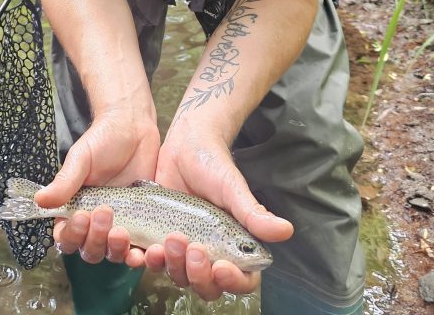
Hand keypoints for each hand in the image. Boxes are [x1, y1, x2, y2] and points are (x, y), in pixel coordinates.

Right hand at [35, 109, 159, 265]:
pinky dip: (142, 255)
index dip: (72, 235)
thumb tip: (39, 200)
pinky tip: (146, 248)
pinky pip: (140, 249)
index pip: (66, 237)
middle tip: (104, 213)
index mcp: (75, 208)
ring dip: (116, 250)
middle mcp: (95, 222)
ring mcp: (120, 224)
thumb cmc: (103, 140)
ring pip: (113, 254)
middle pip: (90, 251)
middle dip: (95, 239)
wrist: (134, 128)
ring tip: (122, 231)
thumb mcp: (81, 158)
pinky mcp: (143, 224)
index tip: (81, 217)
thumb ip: (64, 181)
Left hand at [140, 128, 292, 301]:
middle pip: (209, 287)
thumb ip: (253, 212)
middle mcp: (211, 252)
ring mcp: (184, 248)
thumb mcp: (232, 187)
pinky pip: (155, 262)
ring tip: (171, 239)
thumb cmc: (213, 164)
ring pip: (180, 277)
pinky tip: (148, 248)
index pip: (242, 280)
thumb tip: (286, 231)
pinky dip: (151, 261)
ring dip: (174, 267)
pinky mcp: (160, 239)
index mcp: (235, 245)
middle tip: (193, 249)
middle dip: (199, 275)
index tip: (221, 266)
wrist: (183, 146)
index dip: (233, 281)